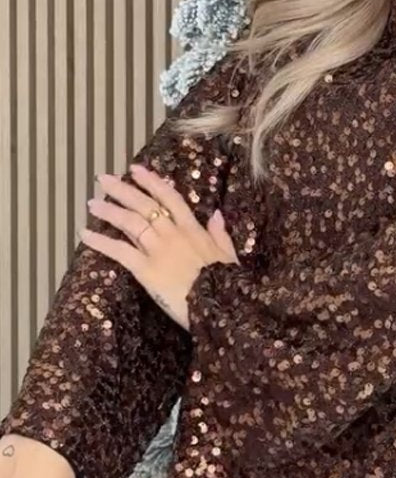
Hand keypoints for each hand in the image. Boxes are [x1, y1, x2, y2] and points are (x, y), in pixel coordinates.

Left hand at [79, 163, 239, 330]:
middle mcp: (173, 235)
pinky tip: (84, 234)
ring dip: (109, 211)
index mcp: (193, 230)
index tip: (135, 169)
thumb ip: (221, 234)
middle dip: (123, 190)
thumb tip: (216, 213)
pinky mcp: (146, 270)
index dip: (151, 182)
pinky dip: (101, 241)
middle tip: (103, 179)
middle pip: (144, 205)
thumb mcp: (229, 256)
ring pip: (130, 223)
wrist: (221, 307)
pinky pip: (120, 252)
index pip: (170, 198)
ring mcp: (158, 251)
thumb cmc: (229, 286)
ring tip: (91, 204)